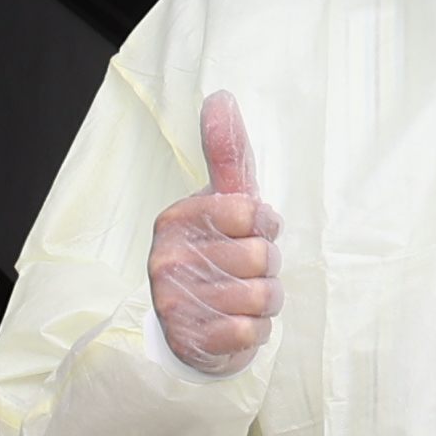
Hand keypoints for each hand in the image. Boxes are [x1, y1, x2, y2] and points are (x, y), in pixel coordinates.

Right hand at [146, 96, 276, 373]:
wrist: (191, 328)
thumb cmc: (217, 252)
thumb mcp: (222, 201)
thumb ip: (226, 153)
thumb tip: (220, 96)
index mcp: (176, 219)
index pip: (251, 212)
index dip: (265, 226)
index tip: (251, 232)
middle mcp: (167, 258)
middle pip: (261, 256)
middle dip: (268, 269)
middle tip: (248, 272)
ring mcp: (175, 301)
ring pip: (262, 295)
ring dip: (266, 301)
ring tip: (245, 299)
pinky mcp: (190, 339)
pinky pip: (250, 331)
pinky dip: (256, 330)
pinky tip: (237, 324)